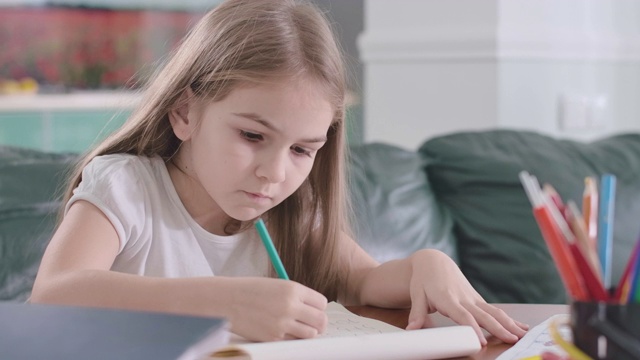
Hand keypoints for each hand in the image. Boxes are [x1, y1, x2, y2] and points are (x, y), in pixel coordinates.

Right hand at [227, 277, 327, 341]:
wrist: (226, 300)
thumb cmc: (250, 291)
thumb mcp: (277, 285)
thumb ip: (296, 296)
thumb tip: (313, 309)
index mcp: (293, 289)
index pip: (321, 303)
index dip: (318, 307)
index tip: (314, 309)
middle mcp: (290, 306)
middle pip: (320, 320)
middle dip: (319, 322)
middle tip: (313, 323)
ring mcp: (282, 323)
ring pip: (310, 334)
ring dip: (307, 332)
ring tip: (297, 327)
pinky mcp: (273, 337)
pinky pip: (293, 341)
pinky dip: (292, 338)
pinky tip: (283, 330)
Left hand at [404, 249, 528, 345]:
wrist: (433, 261)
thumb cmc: (423, 279)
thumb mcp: (416, 294)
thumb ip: (416, 313)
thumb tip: (411, 329)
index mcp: (448, 298)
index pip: (462, 316)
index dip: (472, 328)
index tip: (481, 342)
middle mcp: (463, 298)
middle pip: (484, 315)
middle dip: (499, 328)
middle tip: (513, 340)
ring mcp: (472, 298)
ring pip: (494, 312)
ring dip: (509, 323)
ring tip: (524, 335)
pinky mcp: (477, 299)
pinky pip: (495, 310)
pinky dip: (509, 319)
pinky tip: (521, 327)